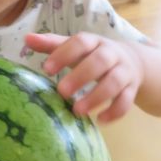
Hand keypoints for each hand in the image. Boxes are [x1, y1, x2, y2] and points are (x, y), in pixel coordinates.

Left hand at [25, 32, 143, 121]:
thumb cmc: (94, 55)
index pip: (81, 43)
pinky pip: (126, 101)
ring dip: (97, 96)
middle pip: (100, 61)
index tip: (46, 69)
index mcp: (94, 42)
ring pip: (114, 82)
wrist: (133, 62)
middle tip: (61, 92)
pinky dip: (114, 112)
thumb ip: (52, 44)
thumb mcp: (76, 48)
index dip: (64, 54)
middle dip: (81, 76)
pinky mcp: (132, 89)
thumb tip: (26, 38)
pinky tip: (99, 121)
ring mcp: (124, 71)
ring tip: (77, 111)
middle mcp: (112, 54)